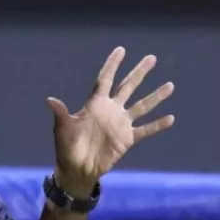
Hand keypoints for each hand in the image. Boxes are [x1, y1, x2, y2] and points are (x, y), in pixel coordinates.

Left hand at [46, 47, 174, 196]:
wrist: (77, 169)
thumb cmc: (67, 147)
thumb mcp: (63, 129)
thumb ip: (61, 113)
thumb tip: (49, 100)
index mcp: (95, 104)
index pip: (105, 79)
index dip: (112, 65)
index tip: (121, 50)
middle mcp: (111, 110)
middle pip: (128, 86)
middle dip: (139, 72)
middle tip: (152, 58)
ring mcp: (121, 124)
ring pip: (142, 106)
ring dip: (155, 96)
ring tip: (170, 85)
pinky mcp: (128, 139)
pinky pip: (145, 130)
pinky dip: (157, 125)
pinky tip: (171, 118)